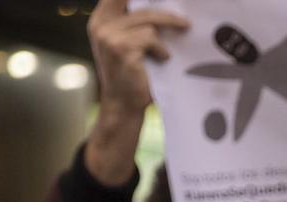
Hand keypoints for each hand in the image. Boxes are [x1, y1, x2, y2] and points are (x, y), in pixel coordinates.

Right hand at [83, 0, 187, 184]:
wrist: (123, 106)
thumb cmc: (132, 74)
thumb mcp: (127, 43)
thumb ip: (135, 22)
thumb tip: (163, 5)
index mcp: (100, 20)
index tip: (158, 0)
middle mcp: (100, 25)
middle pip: (139, 5)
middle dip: (165, 14)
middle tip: (186, 23)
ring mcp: (109, 36)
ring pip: (148, 23)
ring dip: (163, 38)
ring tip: (165, 54)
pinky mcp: (121, 49)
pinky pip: (151, 38)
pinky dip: (161, 50)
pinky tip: (162, 60)